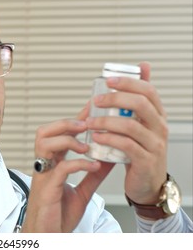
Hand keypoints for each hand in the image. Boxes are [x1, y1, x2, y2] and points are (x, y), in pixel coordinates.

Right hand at [22, 105, 113, 231]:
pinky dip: (78, 163)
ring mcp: (43, 175)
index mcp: (51, 164)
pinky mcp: (47, 188)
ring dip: (68, 139)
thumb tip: (108, 158)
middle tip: (85, 124)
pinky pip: (60, 167)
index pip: (58, 134)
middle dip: (65, 123)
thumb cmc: (59, 215)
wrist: (49, 235)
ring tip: (87, 144)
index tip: (91, 109)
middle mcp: (44, 166)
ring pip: (45, 144)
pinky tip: (92, 165)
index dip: (74, 119)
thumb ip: (93, 174)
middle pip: (44, 132)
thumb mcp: (83, 191)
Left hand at [86, 62, 167, 210]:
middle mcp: (159, 127)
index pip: (148, 90)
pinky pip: (126, 145)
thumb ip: (138, 98)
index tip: (108, 81)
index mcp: (158, 115)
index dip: (128, 82)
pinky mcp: (145, 160)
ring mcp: (155, 144)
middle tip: (96, 100)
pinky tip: (96, 137)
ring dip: (105, 121)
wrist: (147, 183)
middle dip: (114, 98)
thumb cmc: (140, 150)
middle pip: (140, 104)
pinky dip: (108, 139)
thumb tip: (143, 66)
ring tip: (90, 122)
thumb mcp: (141, 123)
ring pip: (130, 125)